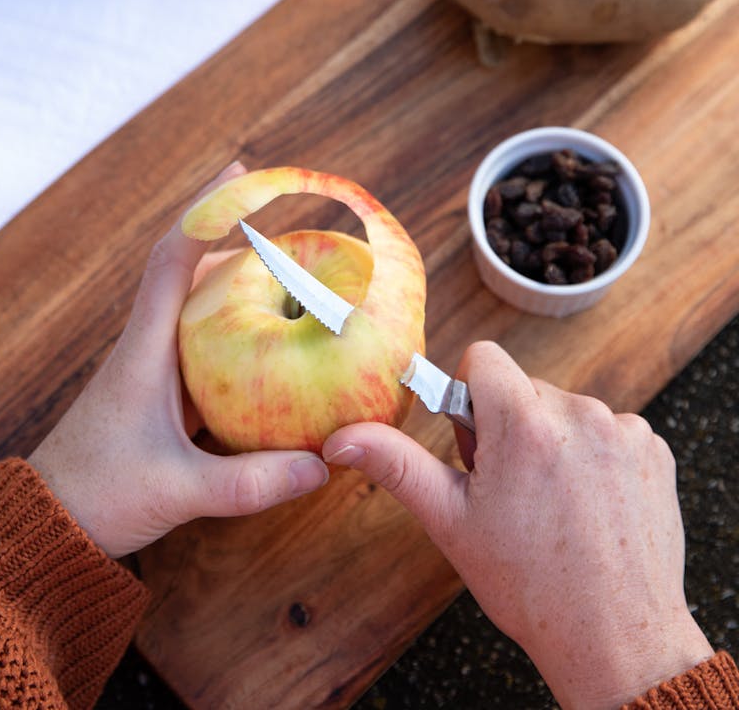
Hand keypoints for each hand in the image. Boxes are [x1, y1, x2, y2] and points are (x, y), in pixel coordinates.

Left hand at [29, 163, 328, 558]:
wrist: (47, 523)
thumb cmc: (98, 495)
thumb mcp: (179, 490)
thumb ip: (250, 483)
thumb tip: (322, 465)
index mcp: (145, 350)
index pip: (173, 260)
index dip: (205, 212)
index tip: (239, 172)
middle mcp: (149, 347)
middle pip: (194, 273)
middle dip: (240, 245)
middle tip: (295, 239)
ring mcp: (154, 369)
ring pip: (201, 311)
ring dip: (241, 291)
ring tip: (294, 286)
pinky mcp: (161, 393)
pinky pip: (206, 349)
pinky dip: (238, 338)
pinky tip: (272, 354)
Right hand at [323, 341, 712, 708]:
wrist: (616, 636)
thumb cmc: (530, 585)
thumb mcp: (451, 521)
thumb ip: (396, 465)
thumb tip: (342, 438)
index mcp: (523, 424)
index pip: (482, 358)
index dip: (469, 396)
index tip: (476, 444)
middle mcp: (578, 414)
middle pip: (524, 389)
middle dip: (510, 425)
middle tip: (512, 490)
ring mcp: (623, 431)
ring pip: (565, 411)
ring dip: (553, 442)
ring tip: (554, 505)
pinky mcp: (653, 449)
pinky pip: (609, 430)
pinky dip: (595, 457)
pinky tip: (590, 506)